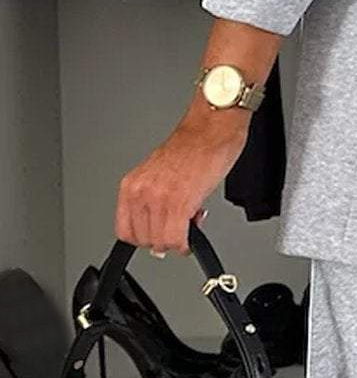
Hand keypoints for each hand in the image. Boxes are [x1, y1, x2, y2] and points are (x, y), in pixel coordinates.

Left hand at [115, 110, 248, 255]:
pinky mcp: (178, 203)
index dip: (146, 239)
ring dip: (177, 242)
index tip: (160, 236)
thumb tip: (161, 229)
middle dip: (165, 241)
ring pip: (160, 243)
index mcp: (132, 185)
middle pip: (144, 240)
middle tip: (180, 228)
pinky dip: (186, 244)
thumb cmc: (192, 150)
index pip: (125, 231)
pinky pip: (176, 239)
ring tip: (189, 223)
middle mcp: (140, 192)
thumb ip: (155, 203)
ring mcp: (157, 199)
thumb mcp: (161, 176)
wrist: (209, 133)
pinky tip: (194, 231)